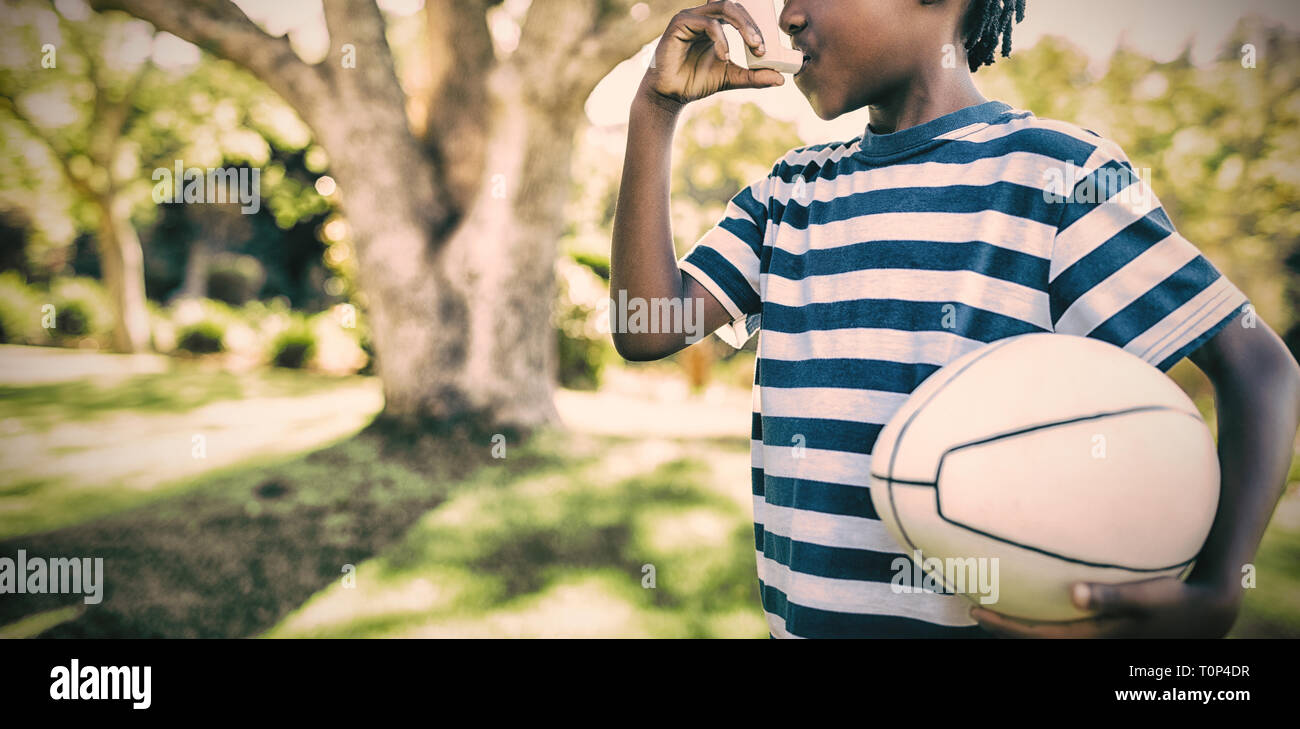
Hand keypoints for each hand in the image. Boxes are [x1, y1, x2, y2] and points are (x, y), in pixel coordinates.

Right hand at [643, 1, 783, 109]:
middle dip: (752, 24)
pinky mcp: (680, 23)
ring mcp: (691, 17)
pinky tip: (724, 57)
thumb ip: (753, 76)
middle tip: (762, 46)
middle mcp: (703, 16)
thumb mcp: (732, 78)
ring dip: (743, 27)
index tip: (766, 47)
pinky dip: (721, 39)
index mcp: (715, 24)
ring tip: (753, 48)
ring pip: (723, 8)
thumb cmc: (696, 82)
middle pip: (734, 6)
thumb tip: (780, 79)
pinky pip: (708, 23)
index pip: (739, 12)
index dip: (755, 23)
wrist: (671, 95)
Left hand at [969, 577, 1240, 637]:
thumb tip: (1073, 593)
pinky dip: (1043, 618)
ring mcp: (1099, 640)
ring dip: (1021, 625)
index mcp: (1096, 638)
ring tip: (994, 604)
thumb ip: (1111, 597)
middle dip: (1004, 628)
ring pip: (1049, 636)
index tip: (975, 611)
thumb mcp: (1148, 597)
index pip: (1038, 637)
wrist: (1208, 614)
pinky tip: (1034, 597)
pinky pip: (1064, 628)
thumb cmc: (1177, 600)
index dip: (1005, 627)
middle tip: (973, 608)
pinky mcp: (1106, 633)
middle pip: (1036, 641)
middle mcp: (1092, 644)